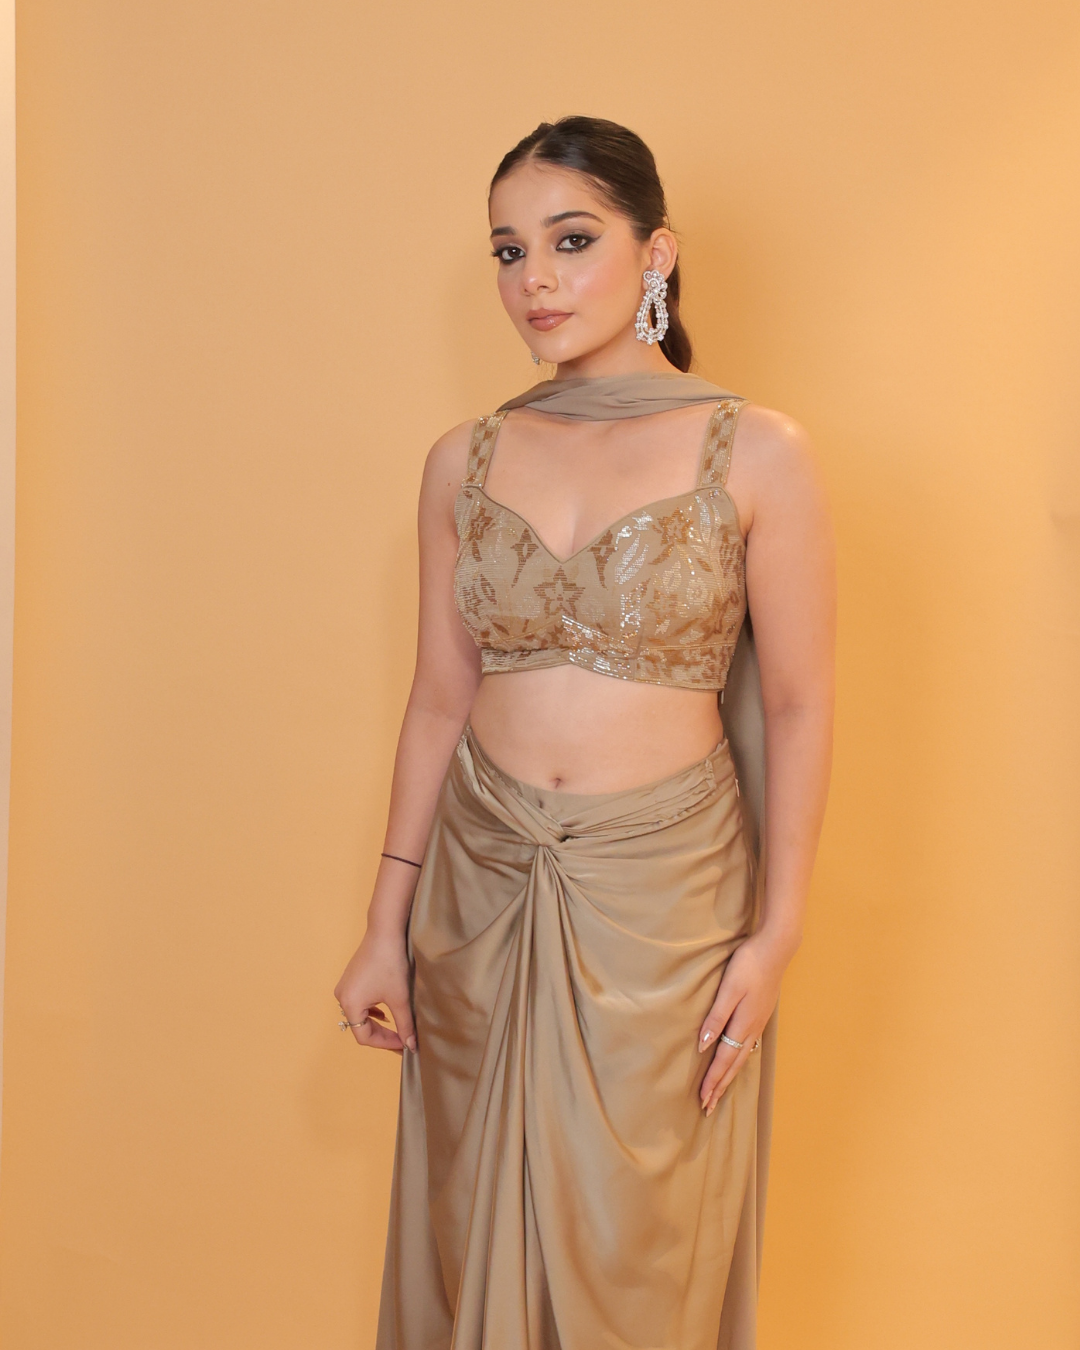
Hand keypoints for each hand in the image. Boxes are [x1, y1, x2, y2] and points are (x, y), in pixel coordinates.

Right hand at [333, 928, 416, 1054]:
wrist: (384, 932)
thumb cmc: (390, 964)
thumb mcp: (399, 998)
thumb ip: (404, 1024)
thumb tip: (411, 1045)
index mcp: (350, 1005)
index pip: (364, 1037)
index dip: (385, 1043)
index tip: (403, 1045)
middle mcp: (342, 998)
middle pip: (360, 1027)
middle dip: (381, 1035)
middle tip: (402, 1039)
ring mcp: (344, 987)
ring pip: (359, 1016)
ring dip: (376, 1024)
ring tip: (395, 1027)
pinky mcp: (350, 979)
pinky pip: (358, 1003)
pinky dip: (371, 1011)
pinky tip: (384, 1011)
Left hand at [696, 929, 796, 1114]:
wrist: (776, 948)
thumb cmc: (749, 965)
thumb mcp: (729, 989)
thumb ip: (716, 1017)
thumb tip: (704, 1046)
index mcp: (743, 1024)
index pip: (724, 1060)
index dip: (713, 1080)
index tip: (703, 1100)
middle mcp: (752, 1028)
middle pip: (734, 1064)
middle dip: (720, 1086)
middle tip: (708, 1106)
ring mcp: (758, 1021)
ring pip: (742, 1056)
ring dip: (729, 1075)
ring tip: (720, 1090)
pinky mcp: (760, 1013)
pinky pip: (748, 1045)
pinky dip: (739, 1059)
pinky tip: (737, 1059)